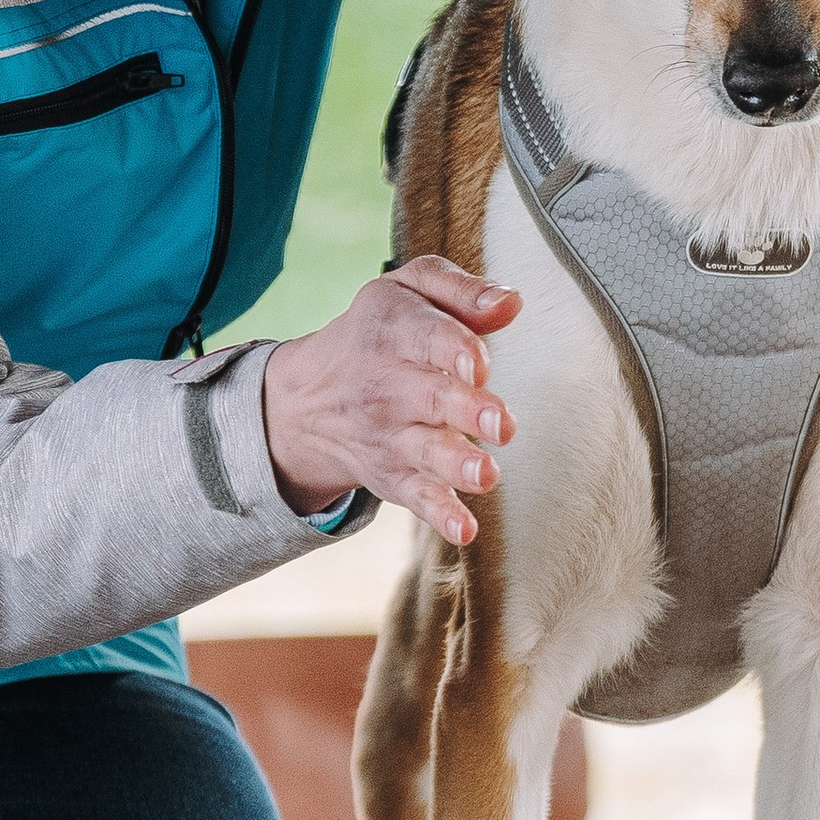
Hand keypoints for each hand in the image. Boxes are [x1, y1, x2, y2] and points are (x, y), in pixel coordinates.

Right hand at [262, 256, 519, 544]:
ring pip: (425, 452)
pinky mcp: (396, 477)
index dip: (454, 349)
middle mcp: (388, 385)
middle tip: (501, 423)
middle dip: (466, 410)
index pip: (427, 335)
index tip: (479, 365)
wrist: (308, 397)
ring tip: (486, 474)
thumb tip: (510, 302)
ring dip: (456, 465)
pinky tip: (464, 528)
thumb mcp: (407, 291)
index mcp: (394, 328)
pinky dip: (440, 516)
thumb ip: (461, 291)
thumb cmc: (380, 333)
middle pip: (431, 397)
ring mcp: (391, 436)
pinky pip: (418, 499)